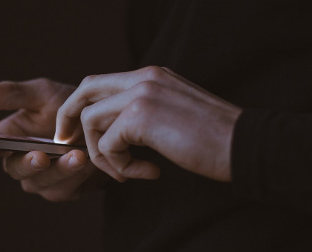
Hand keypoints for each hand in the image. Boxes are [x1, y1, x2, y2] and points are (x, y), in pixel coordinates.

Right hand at [0, 78, 109, 200]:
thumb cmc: (68, 104)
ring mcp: (41, 179)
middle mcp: (20, 162)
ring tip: (77, 155)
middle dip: (27, 164)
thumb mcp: (42, 93)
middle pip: (14, 170)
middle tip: (41, 156)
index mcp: (7, 139)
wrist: (104, 121)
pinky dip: (76, 175)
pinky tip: (88, 161)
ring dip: (59, 170)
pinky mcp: (63, 190)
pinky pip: (64, 189)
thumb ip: (11, 94)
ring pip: (40, 183)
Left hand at [55, 66, 241, 181]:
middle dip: (69, 118)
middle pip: (85, 90)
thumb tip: (112, 130)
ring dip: (101, 153)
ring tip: (125, 171)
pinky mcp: (140, 116)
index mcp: (151, 75)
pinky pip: (108, 144)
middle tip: (67, 143)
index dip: (80, 106)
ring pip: (91, 120)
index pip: (99, 82)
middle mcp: (143, 77)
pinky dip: (118, 165)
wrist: (244, 145)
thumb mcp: (173, 113)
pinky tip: (145, 172)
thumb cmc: (214, 138)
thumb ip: (143, 112)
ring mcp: (141, 93)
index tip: (74, 131)